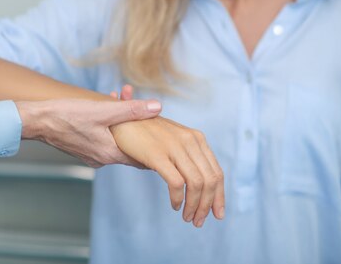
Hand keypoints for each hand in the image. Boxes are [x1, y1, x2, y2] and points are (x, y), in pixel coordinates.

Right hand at [14, 98, 161, 167]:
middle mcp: (101, 159)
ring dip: (120, 119)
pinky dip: (107, 122)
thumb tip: (157, 107)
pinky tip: (105, 103)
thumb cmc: (65, 116)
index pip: (142, 158)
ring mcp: (90, 154)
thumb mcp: (102, 110)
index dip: (154, 146)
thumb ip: (131, 110)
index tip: (162, 133)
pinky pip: (102, 136)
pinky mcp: (81, 146)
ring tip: (121, 97)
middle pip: (129, 145)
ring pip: (115, 138)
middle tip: (141, 107)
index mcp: (109, 154)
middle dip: (136, 124)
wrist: (35, 120)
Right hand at [109, 85, 224, 227]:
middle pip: (210, 180)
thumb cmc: (145, 134)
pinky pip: (177, 183)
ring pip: (197, 184)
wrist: (121, 119)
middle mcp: (190, 140)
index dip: (219, 196)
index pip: (216, 172)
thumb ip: (186, 160)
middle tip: (199, 221)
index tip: (217, 213)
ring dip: (194, 206)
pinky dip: (178, 198)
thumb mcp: (172, 142)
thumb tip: (196, 189)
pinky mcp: (158, 154)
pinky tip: (174, 205)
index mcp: (196, 138)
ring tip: (187, 217)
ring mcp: (174, 146)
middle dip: (207, 205)